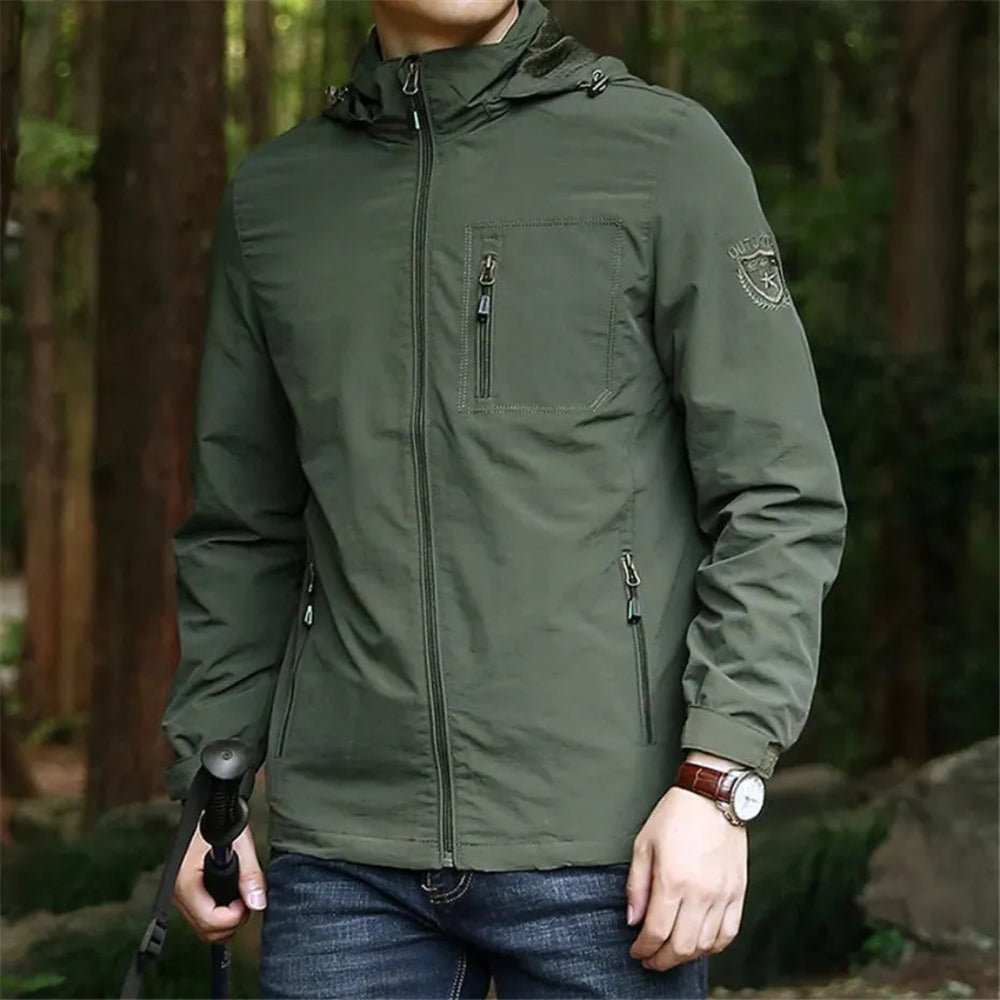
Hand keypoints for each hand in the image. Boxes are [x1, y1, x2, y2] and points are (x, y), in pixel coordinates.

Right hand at [172, 823, 266, 943]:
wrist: (207, 813)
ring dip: (227, 922)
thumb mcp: (240, 843)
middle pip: (206, 930)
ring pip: (204, 929)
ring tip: (241, 899)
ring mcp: (180, 896)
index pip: (209, 920)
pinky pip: (202, 919)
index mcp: (187, 881)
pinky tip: (232, 901)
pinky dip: (219, 917)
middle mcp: (178, 893)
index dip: (234, 917)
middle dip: (232, 923)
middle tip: (247, 901)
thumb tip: (257, 903)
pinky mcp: (186, 896)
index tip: (247, 901)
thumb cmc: (219, 823)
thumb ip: (249, 874)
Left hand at [626, 781, 746, 970]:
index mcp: (672, 880)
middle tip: (650, 959)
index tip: (636, 950)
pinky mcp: (738, 891)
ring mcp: (723, 894)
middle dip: (662, 960)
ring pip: (706, 945)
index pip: (657, 932)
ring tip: (671, 952)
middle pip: (682, 946)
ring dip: (686, 955)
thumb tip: (633, 920)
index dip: (644, 948)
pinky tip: (700, 944)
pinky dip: (714, 946)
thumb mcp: (644, 843)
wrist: (713, 796)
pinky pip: (729, 933)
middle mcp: (700, 892)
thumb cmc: (674, 816)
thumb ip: (637, 885)